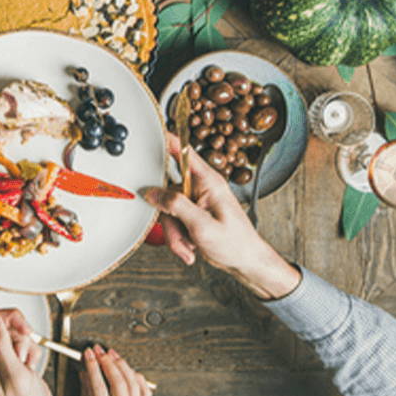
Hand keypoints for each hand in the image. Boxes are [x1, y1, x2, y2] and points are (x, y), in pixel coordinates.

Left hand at [0, 305, 54, 395]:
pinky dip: (29, 348)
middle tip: (25, 332)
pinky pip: (21, 340)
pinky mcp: (12, 358)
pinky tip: (30, 364)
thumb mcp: (14, 374)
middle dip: (13, 324)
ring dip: (23, 340)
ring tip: (26, 359)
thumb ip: (1, 343)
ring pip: (10, 329)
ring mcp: (0, 357)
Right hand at [77, 347, 151, 395]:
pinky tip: (130, 370)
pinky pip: (145, 394)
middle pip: (119, 383)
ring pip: (134, 385)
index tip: (87, 355)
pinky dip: (138, 379)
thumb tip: (85, 375)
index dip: (92, 367)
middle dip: (108, 363)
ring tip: (112, 355)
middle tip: (99, 351)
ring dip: (123, 366)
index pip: (99, 387)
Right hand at [143, 136, 300, 299]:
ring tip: (188, 245)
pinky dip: (177, 236)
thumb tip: (152, 193)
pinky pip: (173, 219)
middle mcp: (202, 186)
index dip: (165, 140)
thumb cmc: (236, 243)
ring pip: (168, 209)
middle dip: (168, 217)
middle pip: (168, 190)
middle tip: (178, 234)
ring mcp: (196, 200)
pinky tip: (190, 246)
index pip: (183, 151)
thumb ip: (176, 206)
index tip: (148, 134)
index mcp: (208, 181)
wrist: (246, 262)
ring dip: (174, 232)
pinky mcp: (193, 213)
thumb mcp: (202, 226)